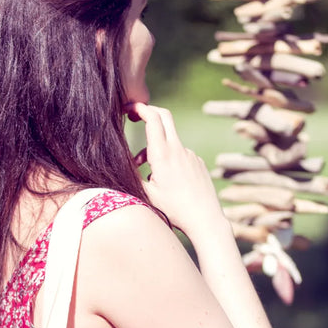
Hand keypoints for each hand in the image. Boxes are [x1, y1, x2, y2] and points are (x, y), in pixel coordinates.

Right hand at [128, 102, 226, 239]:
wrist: (205, 219)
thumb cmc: (175, 210)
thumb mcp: (147, 195)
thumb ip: (133, 176)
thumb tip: (121, 165)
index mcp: (163, 154)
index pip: (152, 118)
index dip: (140, 108)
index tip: (129, 108)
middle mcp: (178, 150)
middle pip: (164, 116)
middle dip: (149, 112)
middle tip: (136, 117)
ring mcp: (190, 154)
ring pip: (169, 141)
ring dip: (156, 148)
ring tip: (148, 173)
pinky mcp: (198, 162)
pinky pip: (180, 154)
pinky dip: (169, 160)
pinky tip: (169, 181)